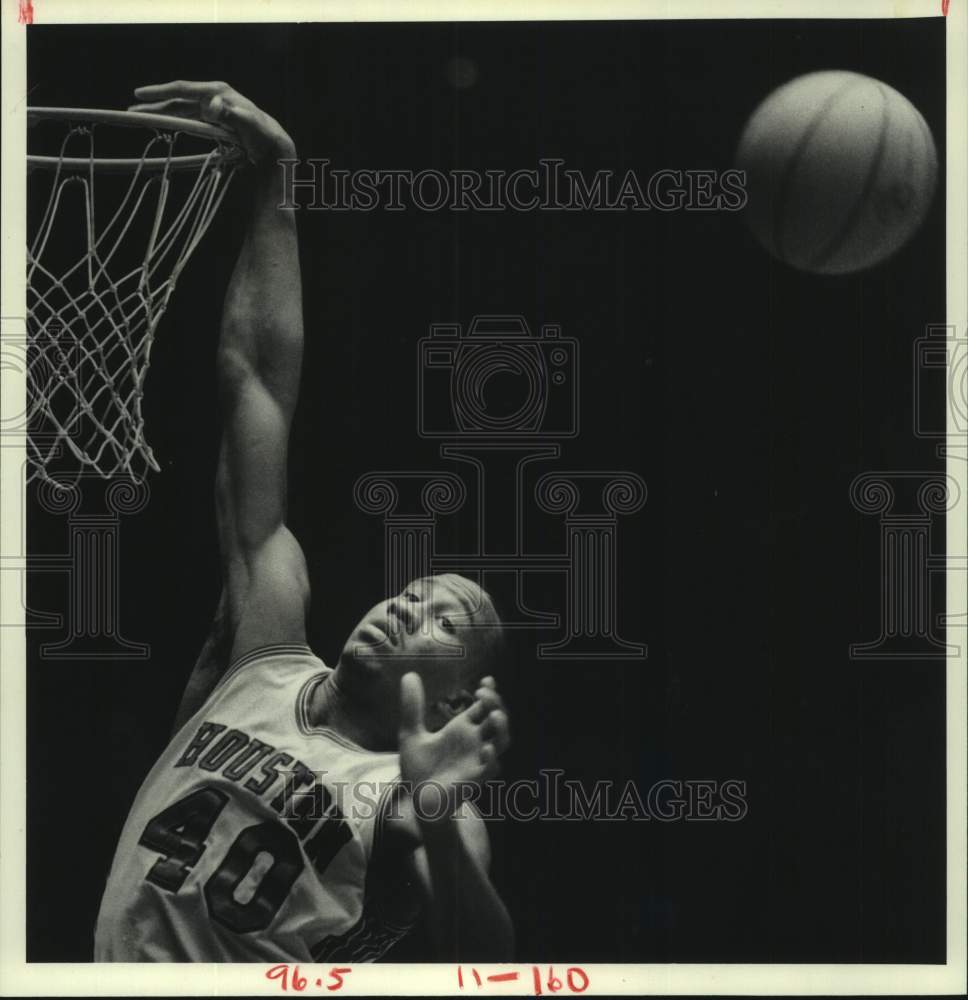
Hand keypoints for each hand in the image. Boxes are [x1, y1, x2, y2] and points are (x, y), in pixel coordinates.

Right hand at [129, 81, 294, 164]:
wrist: (274, 144)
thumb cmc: (263, 134)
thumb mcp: (249, 124)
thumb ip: (232, 114)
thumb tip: (212, 105)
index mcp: (218, 93)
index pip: (183, 89)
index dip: (161, 92)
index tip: (139, 95)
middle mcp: (213, 97)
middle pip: (178, 99)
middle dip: (155, 103)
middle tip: (131, 110)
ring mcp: (212, 108)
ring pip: (181, 108)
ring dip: (162, 112)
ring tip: (141, 116)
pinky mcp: (213, 120)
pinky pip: (189, 118)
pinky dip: (175, 119)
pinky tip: (164, 122)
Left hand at [398, 674, 509, 822]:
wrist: (417, 801)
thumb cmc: (420, 768)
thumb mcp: (411, 734)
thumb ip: (412, 707)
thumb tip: (409, 674)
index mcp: (463, 728)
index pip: (484, 705)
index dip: (489, 692)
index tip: (486, 679)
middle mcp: (474, 741)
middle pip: (497, 717)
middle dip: (496, 703)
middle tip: (483, 692)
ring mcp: (477, 759)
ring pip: (502, 740)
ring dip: (502, 727)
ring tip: (493, 715)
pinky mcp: (475, 778)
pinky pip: (492, 768)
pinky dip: (492, 758)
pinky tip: (484, 748)